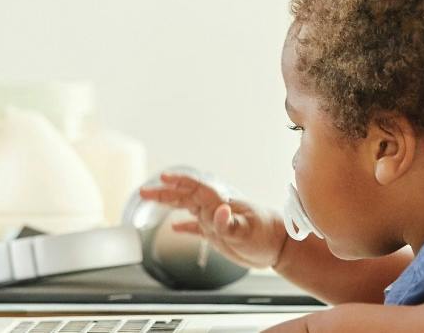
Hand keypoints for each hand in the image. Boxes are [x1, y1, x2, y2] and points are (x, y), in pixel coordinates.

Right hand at [136, 170, 289, 268]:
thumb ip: (231, 223)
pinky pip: (196, 228)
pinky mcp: (219, 234)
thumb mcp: (248, 231)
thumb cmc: (267, 235)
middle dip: (165, 192)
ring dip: (169, 203)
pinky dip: (184, 226)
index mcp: (221, 202)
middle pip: (186, 195)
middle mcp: (215, 208)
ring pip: (187, 207)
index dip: (180, 181)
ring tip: (150, 200)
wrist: (280, 246)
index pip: (196, 188)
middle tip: (144, 191)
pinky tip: (173, 228)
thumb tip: (220, 210)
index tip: (163, 177)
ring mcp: (216, 220)